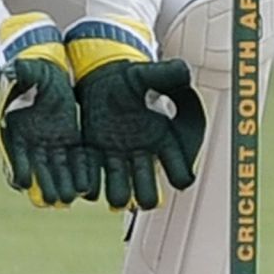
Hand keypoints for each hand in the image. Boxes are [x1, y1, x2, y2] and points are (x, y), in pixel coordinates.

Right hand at [0, 57, 87, 206]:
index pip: (13, 153)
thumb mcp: (28, 71)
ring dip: (62, 184)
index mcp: (14, 128)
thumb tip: (11, 70)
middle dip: (44, 184)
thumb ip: (20, 73)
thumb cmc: (33, 71)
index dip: (17, 167)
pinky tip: (87, 185)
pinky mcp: (70, 140)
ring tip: (69, 200)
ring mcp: (51, 143)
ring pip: (56, 168)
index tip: (23, 181)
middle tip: (52, 201)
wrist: (50, 70)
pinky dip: (79, 172)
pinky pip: (75, 159)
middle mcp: (31, 141)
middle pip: (37, 168)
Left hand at [73, 58, 206, 209]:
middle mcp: (140, 153)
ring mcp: (115, 156)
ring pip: (118, 185)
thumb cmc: (130, 78)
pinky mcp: (92, 153)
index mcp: (162, 137)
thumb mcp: (148, 74)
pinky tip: (88, 188)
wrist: (100, 77)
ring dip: (118, 194)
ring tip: (117, 201)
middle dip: (146, 193)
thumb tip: (185, 72)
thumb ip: (166, 75)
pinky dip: (90, 182)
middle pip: (147, 184)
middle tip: (145, 200)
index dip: (180, 173)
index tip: (180, 178)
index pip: (176, 164)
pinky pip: (92, 173)